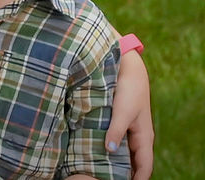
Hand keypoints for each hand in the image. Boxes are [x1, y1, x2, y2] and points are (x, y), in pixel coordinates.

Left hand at [106, 49, 152, 178]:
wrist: (128, 70)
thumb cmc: (128, 91)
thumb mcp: (122, 112)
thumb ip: (116, 131)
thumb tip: (110, 150)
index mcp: (144, 137)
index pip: (145, 167)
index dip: (137, 179)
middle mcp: (138, 136)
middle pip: (133, 162)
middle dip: (124, 172)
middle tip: (105, 178)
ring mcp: (128, 129)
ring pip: (123, 152)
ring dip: (115, 160)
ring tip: (98, 169)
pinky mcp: (118, 121)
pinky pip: (115, 140)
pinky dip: (108, 147)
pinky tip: (94, 150)